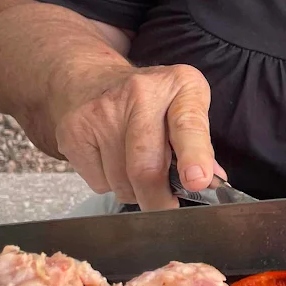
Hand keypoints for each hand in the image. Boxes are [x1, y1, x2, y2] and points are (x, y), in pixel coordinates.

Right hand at [55, 64, 217, 211]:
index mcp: (179, 85)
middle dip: (159, 200)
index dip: (194, 155)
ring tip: (136, 169)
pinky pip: (98, 183)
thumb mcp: (185, 105)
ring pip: (122, 183)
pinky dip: (110, 185)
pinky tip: (113, 162)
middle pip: (146, 167)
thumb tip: (211, 183)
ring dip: (134, 192)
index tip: (197, 180)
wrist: (91, 79)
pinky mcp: (73, 131)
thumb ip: (200, 143)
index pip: (187, 124)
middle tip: (166, 206)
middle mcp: (139, 93)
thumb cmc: (149, 100)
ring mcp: (101, 112)